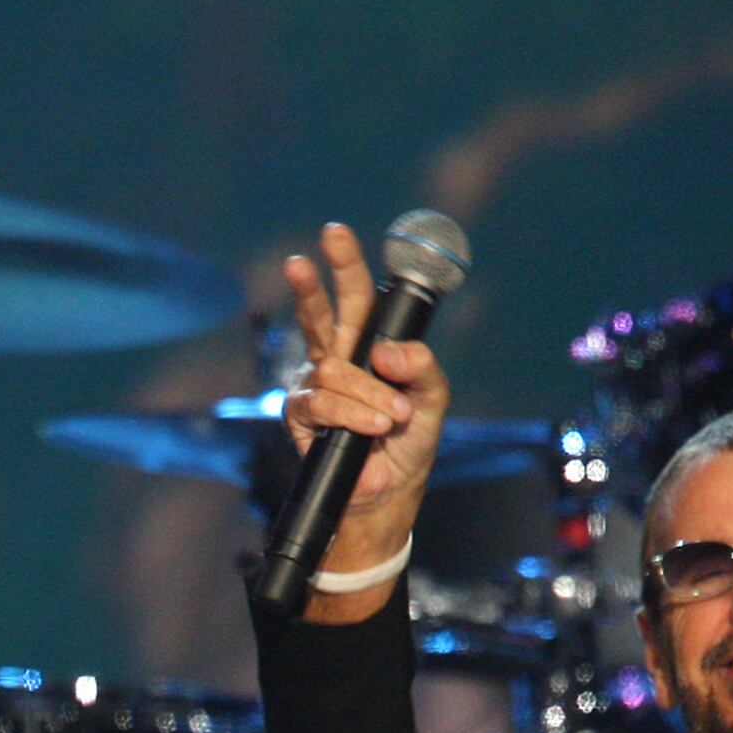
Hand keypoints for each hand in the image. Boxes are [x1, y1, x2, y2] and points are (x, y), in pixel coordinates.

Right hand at [280, 220, 453, 565]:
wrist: (386, 498)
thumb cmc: (407, 444)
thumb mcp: (432, 402)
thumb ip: (421, 367)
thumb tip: (385, 351)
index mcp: (367, 348)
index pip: (356, 299)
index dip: (346, 266)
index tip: (334, 233)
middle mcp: (335, 360)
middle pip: (322, 312)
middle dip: (313, 283)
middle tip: (305, 257)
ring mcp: (314, 387)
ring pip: (332, 368)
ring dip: (367, 394)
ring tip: (391, 419)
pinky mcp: (300, 417)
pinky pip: (322, 402)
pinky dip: (351, 415)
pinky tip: (371, 428)